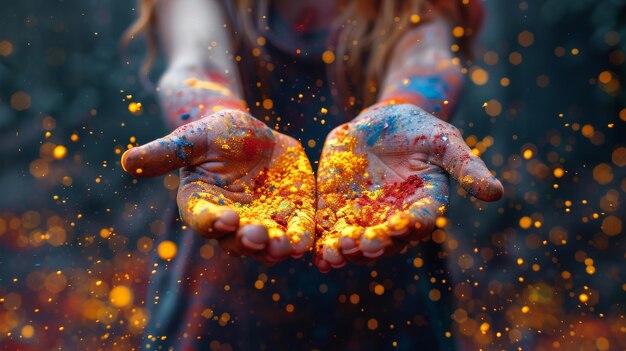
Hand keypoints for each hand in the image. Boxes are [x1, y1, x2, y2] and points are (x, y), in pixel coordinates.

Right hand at [121, 110, 315, 263]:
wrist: (251, 133)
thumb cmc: (214, 134)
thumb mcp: (192, 138)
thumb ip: (166, 152)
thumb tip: (127, 162)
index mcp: (202, 205)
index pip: (203, 219)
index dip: (213, 221)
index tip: (225, 218)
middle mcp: (231, 222)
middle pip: (237, 240)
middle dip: (248, 240)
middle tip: (259, 236)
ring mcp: (261, 221)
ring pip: (267, 243)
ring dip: (276, 247)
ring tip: (286, 246)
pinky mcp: (289, 215)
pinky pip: (295, 231)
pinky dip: (301, 237)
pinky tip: (307, 240)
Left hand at [314, 104, 502, 270]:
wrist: (382, 121)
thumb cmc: (420, 130)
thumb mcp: (445, 142)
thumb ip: (466, 167)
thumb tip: (497, 193)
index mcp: (424, 204)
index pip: (420, 220)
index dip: (410, 224)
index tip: (399, 225)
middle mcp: (395, 218)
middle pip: (386, 239)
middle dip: (374, 244)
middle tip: (362, 245)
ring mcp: (365, 216)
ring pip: (357, 241)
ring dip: (346, 251)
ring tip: (335, 254)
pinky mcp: (338, 210)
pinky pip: (331, 231)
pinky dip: (324, 244)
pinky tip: (316, 255)